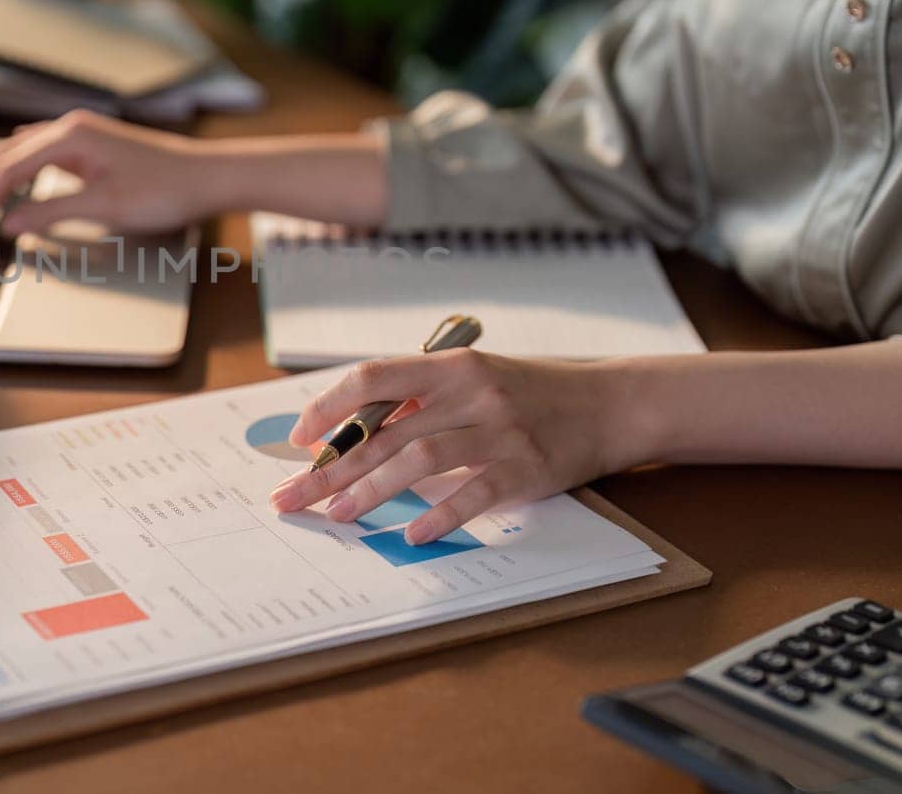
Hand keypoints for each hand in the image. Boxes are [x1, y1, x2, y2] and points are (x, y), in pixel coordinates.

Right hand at [0, 110, 216, 237]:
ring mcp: (78, 136)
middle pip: (3, 158)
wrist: (207, 177)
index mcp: (69, 136)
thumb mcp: (104, 207)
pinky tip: (2, 182)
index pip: (7, 169)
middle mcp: (69, 129)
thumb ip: (50, 212)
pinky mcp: (88, 149)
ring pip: (16, 156)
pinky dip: (11, 175)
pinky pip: (35, 158)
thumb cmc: (164, 189)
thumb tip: (6, 223)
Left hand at [268, 350, 641, 544]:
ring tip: (339, 514)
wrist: (608, 403)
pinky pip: (475, 494)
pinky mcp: (526, 466)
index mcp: (449, 367)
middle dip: (331, 466)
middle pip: (384, 431)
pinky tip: (413, 535)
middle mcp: (470, 392)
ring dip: (372, 490)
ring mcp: (499, 430)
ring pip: (419, 460)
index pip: (372, 378)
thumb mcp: (473, 379)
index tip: (298, 438)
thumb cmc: (529, 393)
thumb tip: (354, 434)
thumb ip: (421, 401)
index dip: (329, 407)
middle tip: (293, 496)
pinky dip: (440, 516)